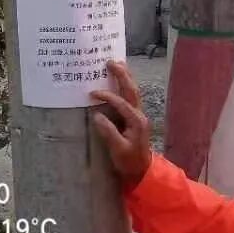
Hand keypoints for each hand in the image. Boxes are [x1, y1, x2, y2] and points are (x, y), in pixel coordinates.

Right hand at [91, 61, 152, 187]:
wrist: (141, 171)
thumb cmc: (129, 162)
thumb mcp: (118, 150)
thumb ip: (109, 132)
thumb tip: (97, 116)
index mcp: (136, 121)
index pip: (121, 103)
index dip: (107, 96)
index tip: (92, 93)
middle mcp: (139, 115)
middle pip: (131, 90)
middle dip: (122, 75)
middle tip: (111, 61)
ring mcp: (138, 115)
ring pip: (132, 91)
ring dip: (125, 77)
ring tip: (117, 64)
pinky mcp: (134, 118)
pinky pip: (129, 97)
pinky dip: (124, 86)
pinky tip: (118, 81)